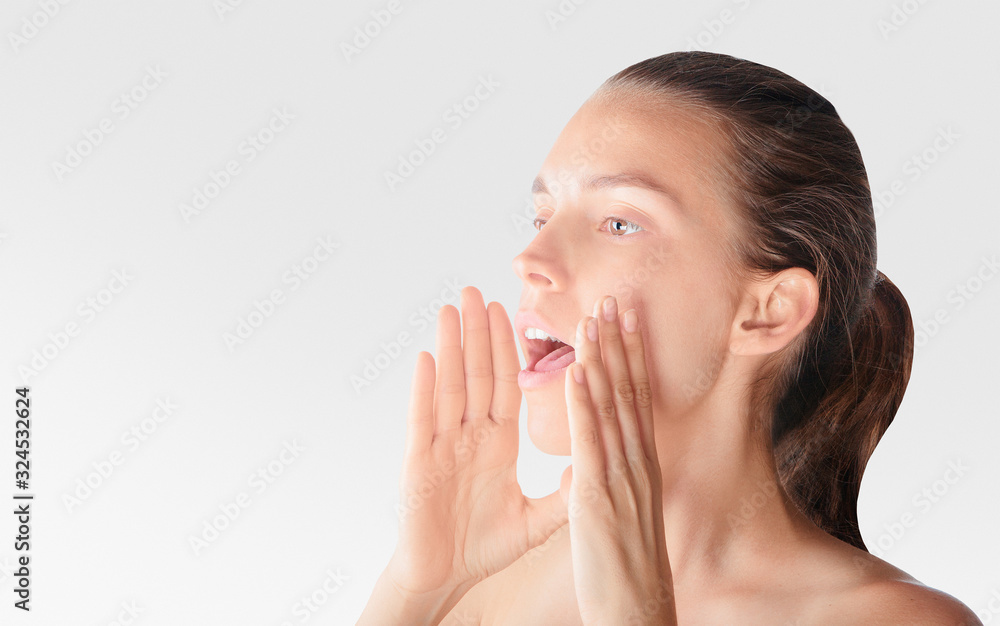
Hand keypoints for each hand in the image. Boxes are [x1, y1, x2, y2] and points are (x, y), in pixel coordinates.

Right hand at [386, 286, 566, 600]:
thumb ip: (562, 494)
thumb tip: (594, 466)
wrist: (445, 576)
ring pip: (450, 387)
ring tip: (453, 308)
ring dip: (451, 346)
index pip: (505, 386)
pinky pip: (423, 420)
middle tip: (479, 290)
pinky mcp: (419, 463)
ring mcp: (443, 446)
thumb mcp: (534, 520)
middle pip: (477, 375)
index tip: (513, 312)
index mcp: (497, 443)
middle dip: (479, 333)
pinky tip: (428, 358)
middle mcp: (469, 436)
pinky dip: (425, 389)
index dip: (508, 350)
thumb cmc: (485, 547)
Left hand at [562, 295, 676, 624]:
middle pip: (629, 391)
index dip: (632, 358)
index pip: (637, 401)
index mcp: (641, 467)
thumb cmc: (627, 569)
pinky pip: (590, 438)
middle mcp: (636, 463)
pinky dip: (584, 401)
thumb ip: (623, 481)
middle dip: (620, 343)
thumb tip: (616, 460)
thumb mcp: (629, 515)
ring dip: (602, 358)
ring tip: (595, 317)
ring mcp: (620, 476)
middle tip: (614, 300)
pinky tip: (578, 369)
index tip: (626, 323)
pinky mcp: (597, 493)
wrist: (636, 611)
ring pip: (611, 406)